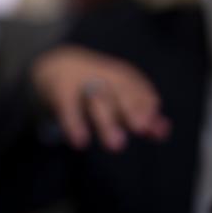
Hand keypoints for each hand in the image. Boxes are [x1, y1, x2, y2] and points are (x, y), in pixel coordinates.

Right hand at [31, 45, 170, 150]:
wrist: (50, 66)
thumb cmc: (92, 86)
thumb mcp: (115, 95)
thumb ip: (139, 113)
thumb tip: (162, 131)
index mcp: (117, 75)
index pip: (136, 88)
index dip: (144, 105)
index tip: (147, 125)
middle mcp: (100, 74)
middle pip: (119, 90)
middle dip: (130, 109)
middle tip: (140, 128)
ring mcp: (78, 80)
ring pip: (96, 99)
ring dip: (107, 121)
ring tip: (116, 145)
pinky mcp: (57, 90)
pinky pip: (67, 107)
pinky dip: (74, 123)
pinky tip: (80, 141)